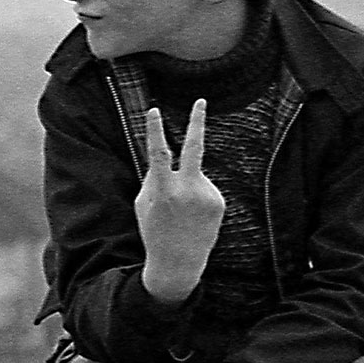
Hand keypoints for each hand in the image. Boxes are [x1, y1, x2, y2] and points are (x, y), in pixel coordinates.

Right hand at [134, 100, 223, 303]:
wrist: (178, 262)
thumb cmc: (155, 229)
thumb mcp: (144, 203)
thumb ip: (154, 178)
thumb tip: (168, 157)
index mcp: (163, 190)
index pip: (158, 154)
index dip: (155, 131)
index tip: (154, 110)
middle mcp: (187, 190)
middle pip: (195, 148)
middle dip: (197, 122)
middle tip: (201, 100)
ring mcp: (206, 196)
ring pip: (195, 174)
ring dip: (187, 185)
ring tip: (183, 212)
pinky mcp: (219, 202)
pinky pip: (205, 187)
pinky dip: (198, 195)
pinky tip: (194, 215)